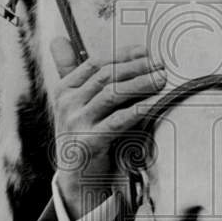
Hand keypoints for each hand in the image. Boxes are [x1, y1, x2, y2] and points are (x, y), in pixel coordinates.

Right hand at [50, 37, 166, 220]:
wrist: (77, 181)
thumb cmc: (85, 138)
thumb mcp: (77, 106)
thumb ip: (77, 76)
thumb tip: (59, 39)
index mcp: (63, 90)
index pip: (95, 63)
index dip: (122, 54)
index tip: (146, 51)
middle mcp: (66, 103)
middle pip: (106, 75)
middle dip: (136, 66)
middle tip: (161, 64)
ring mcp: (76, 122)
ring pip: (113, 93)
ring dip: (141, 83)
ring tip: (162, 78)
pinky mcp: (89, 142)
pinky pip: (119, 119)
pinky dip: (139, 108)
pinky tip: (156, 102)